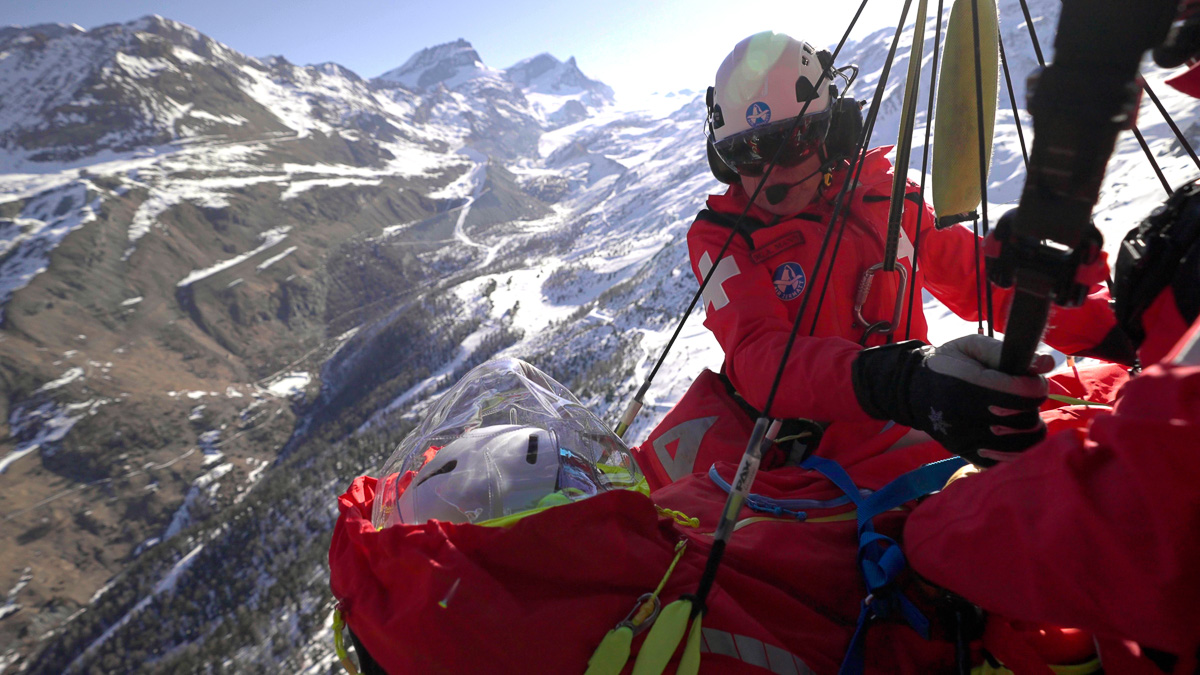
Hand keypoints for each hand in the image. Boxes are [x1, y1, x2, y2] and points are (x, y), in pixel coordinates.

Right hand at [851, 334, 1054, 466]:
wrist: (914, 390)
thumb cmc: (948, 363)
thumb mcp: (971, 346)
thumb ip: (1006, 352)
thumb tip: (1048, 362)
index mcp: (969, 386)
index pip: (1023, 395)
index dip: (1034, 385)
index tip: (1026, 378)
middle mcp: (966, 418)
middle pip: (1027, 421)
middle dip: (1030, 406)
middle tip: (1017, 396)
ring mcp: (967, 440)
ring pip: (1023, 445)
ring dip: (1027, 428)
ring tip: (1016, 414)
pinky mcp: (967, 454)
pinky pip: (1006, 461)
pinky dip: (1015, 449)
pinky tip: (1009, 434)